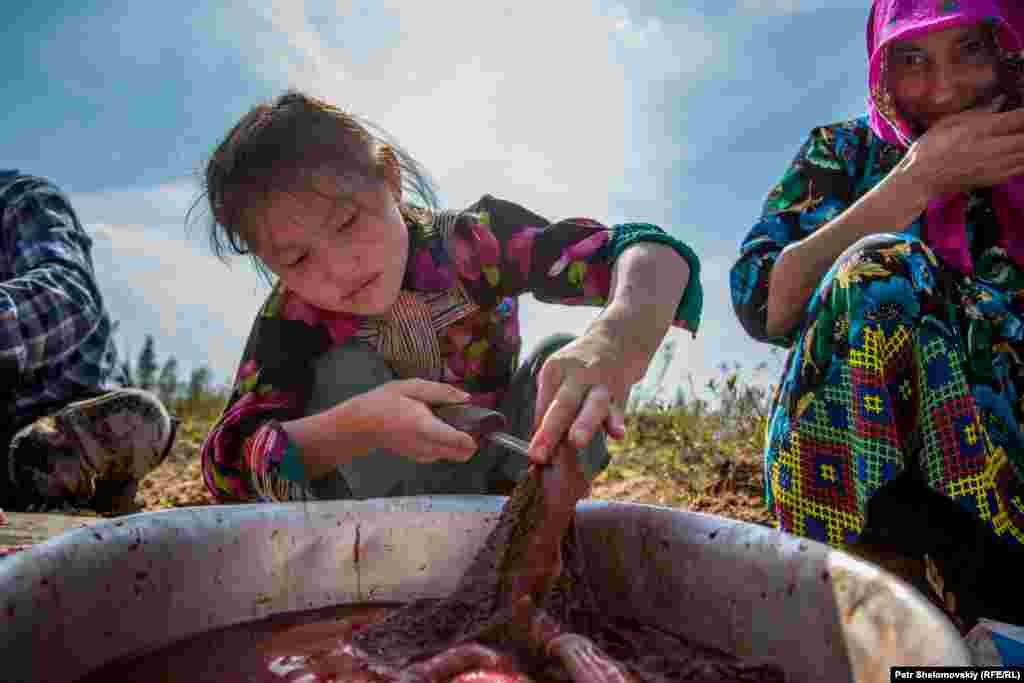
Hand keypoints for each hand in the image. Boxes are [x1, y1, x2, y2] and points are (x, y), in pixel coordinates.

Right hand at [346, 379, 478, 463]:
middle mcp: (424, 445)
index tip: (479, 424)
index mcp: (423, 425)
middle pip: (462, 454)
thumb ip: (440, 392)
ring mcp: (421, 455)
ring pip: (454, 456)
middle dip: (471, 439)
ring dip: (460, 443)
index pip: (456, 440)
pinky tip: (437, 429)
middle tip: (467, 420)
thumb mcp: (411, 387)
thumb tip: (465, 397)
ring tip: (450, 422)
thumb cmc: (383, 403)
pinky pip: (442, 455)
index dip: (474, 435)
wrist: (360, 425)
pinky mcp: (419, 459)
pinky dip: (447, 445)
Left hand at [528, 331, 637, 464]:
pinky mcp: (619, 393)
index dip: (538, 430)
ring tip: (576, 441)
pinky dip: (617, 421)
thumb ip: (548, 405)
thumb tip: (537, 440)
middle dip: (551, 429)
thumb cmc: (578, 368)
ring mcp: (601, 383)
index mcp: (555, 369)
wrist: (615, 344)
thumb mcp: (558, 376)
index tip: (533, 454)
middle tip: (540, 454)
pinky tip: (617, 434)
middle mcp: (578, 374)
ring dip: (584, 423)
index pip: (544, 403)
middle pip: (563, 403)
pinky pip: (618, 409)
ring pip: (593, 403)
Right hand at [904, 96, 1023, 197]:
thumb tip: (1000, 102)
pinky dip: (1022, 160)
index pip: (1018, 118)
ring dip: (1023, 146)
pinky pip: (1020, 169)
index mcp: (980, 130)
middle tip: (1020, 128)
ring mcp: (995, 166)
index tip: (1021, 114)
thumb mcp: (948, 123)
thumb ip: (977, 112)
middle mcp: (991, 148)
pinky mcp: (995, 178)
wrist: (920, 180)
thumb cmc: (929, 149)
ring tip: (1017, 140)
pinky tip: (1016, 154)